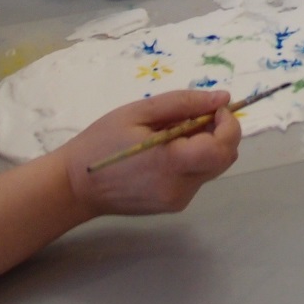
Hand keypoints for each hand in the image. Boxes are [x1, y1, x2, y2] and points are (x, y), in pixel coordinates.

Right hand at [62, 90, 241, 216]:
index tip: (212, 108)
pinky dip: (193, 159)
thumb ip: (184, 103)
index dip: (228, 124)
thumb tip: (223, 98)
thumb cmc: (101, 143)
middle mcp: (181, 187)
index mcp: (171, 163)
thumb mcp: (139, 112)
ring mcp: (178, 200)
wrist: (75, 186)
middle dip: (220, 132)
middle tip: (193, 116)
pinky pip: (197, 177)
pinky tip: (165, 151)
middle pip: (224, 159)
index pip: (223, 147)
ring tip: (171, 133)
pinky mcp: (173, 205)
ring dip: (205, 145)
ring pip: (213, 168)